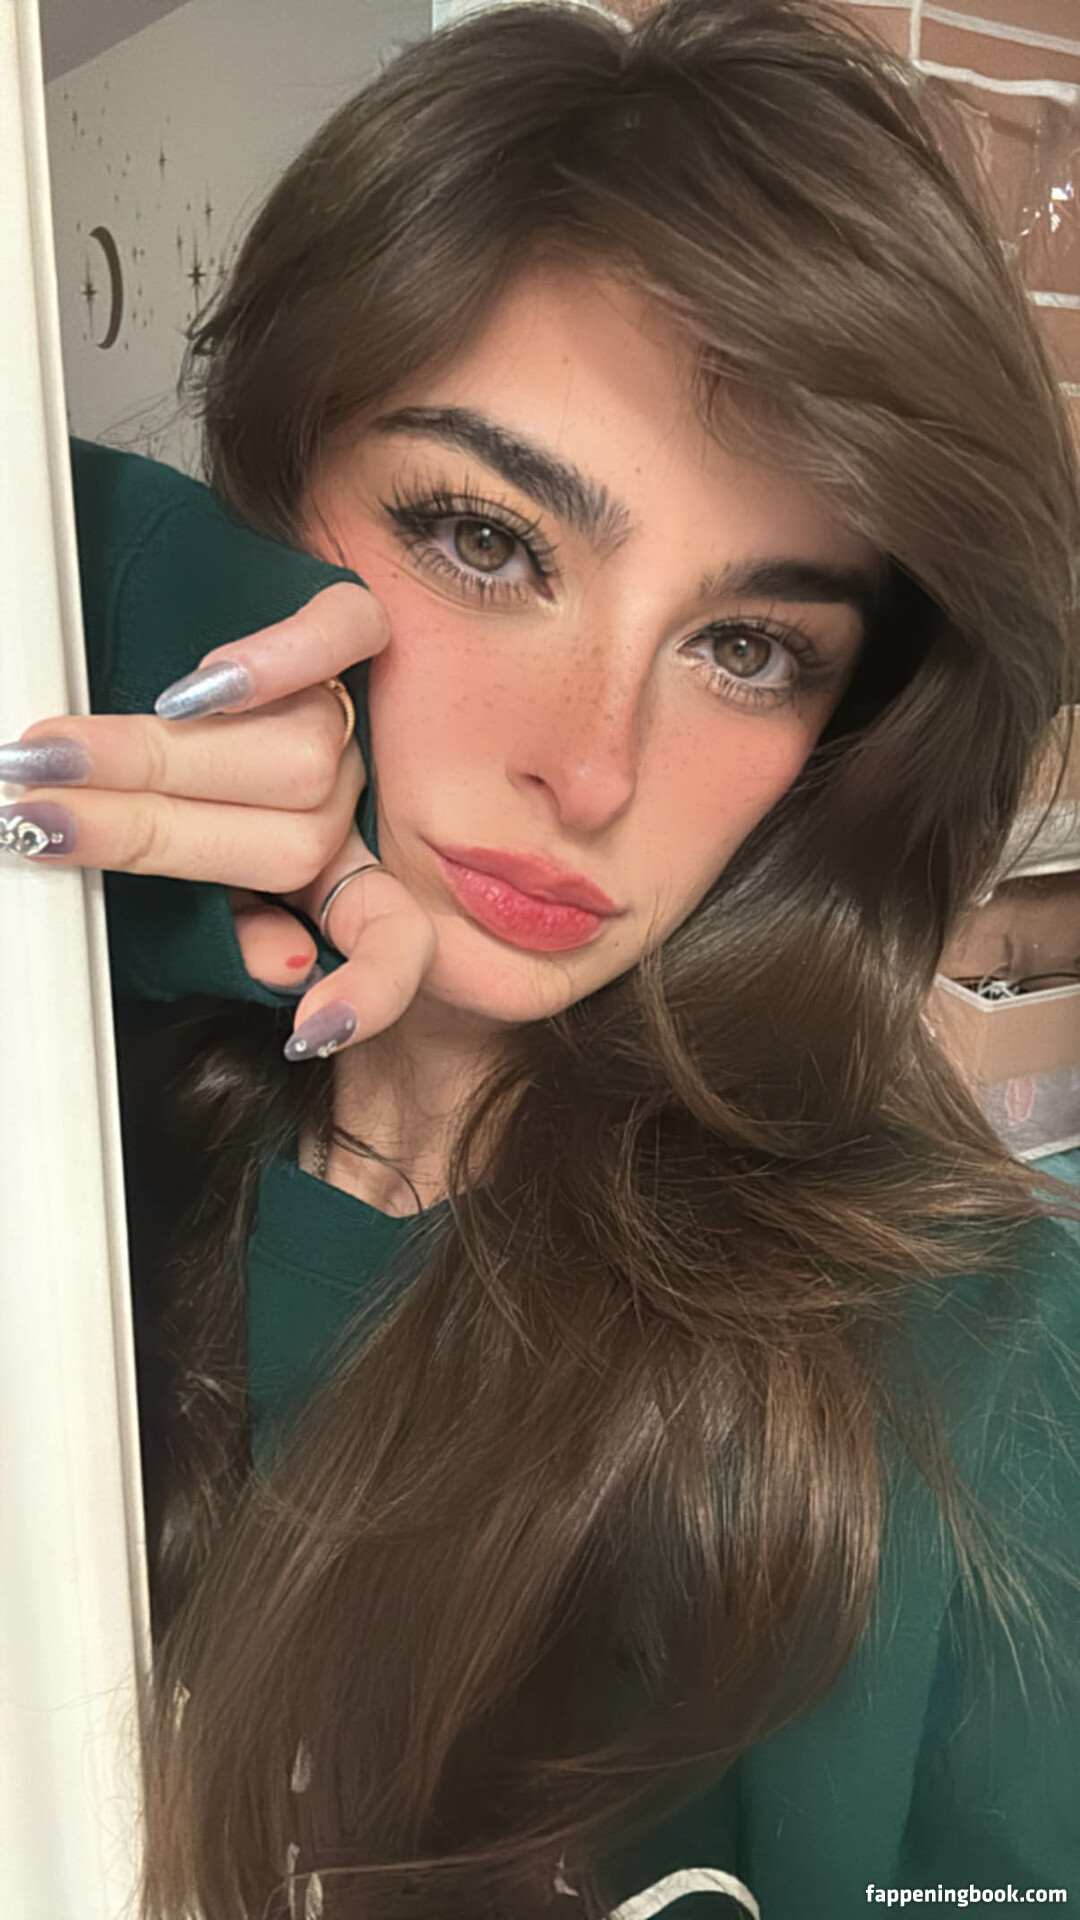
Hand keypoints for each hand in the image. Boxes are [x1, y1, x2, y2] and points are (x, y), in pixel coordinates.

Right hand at [0, 582, 436, 1054]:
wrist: (136, 668)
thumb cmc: (143, 803)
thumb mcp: (173, 900)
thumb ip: (227, 932)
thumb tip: (289, 960)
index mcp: (328, 881)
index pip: (391, 941)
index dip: (368, 990)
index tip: (311, 1030)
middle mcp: (346, 804)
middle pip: (295, 839)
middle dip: (145, 832)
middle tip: (30, 816)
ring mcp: (348, 722)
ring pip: (300, 754)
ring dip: (157, 756)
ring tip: (49, 754)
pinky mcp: (353, 632)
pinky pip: (346, 633)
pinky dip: (282, 657)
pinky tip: (205, 687)